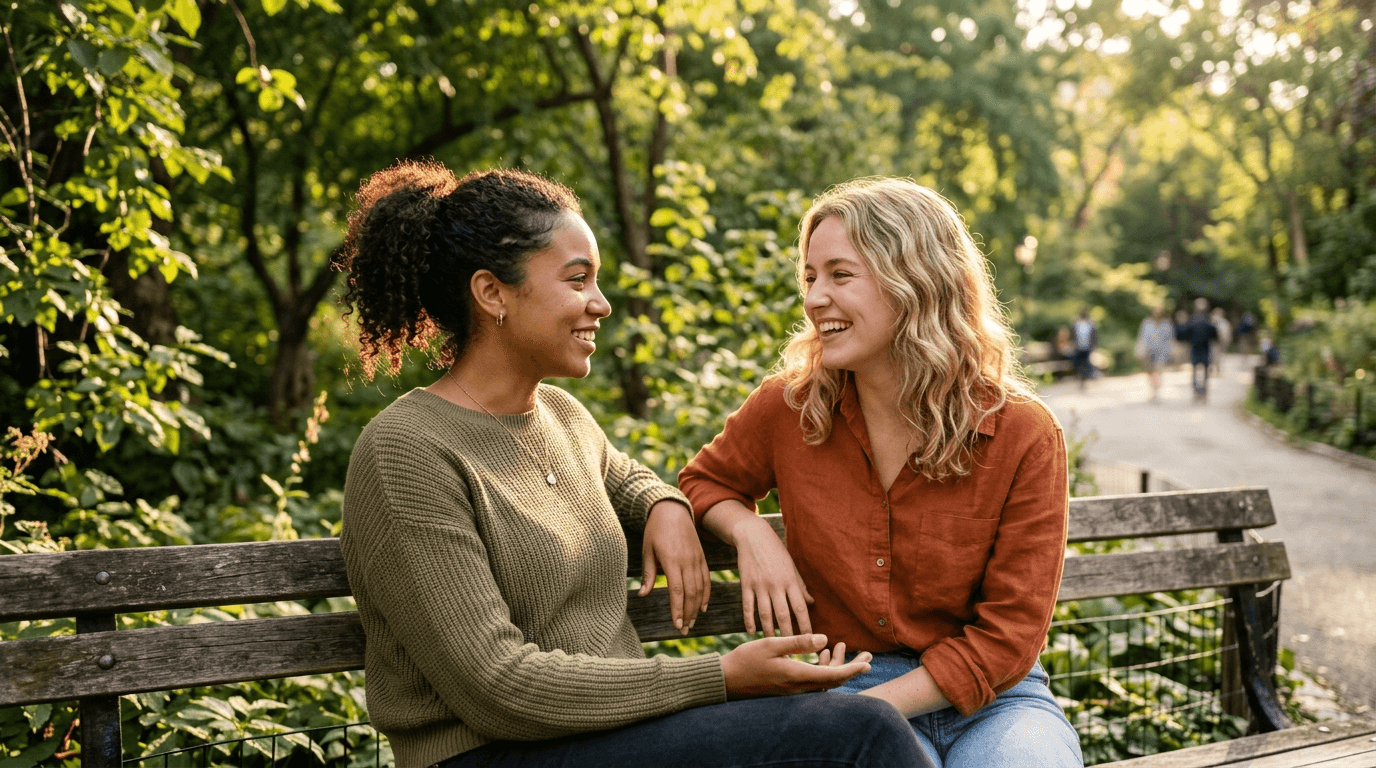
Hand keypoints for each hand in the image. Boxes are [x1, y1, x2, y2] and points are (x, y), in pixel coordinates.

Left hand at [639, 500, 709, 634]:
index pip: (677, 590)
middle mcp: (687, 561)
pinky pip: (706, 579)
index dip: (678, 609)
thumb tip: (643, 595)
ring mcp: (696, 559)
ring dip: (696, 608)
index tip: (677, 625)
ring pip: (700, 588)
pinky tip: (702, 607)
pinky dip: (706, 594)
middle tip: (684, 630)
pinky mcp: (701, 557)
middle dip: (688, 614)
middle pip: (691, 593)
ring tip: (691, 623)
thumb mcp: (647, 550)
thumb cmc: (655, 531)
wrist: (672, 510)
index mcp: (672, 560)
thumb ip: (648, 573)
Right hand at [721, 634, 871, 698]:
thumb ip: (798, 642)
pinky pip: (813, 682)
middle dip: (852, 668)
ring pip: (824, 682)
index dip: (852, 669)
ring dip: (837, 667)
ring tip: (845, 648)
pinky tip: (822, 654)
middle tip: (868, 657)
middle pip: (833, 681)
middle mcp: (798, 687)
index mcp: (796, 676)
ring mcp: (793, 691)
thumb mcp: (771, 644)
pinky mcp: (788, 690)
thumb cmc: (746, 660)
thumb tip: (824, 639)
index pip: (833, 675)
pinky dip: (823, 669)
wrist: (726, 680)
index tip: (868, 663)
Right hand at [733, 514, 812, 636]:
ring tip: (774, 644)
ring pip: (765, 613)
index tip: (811, 640)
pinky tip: (752, 632)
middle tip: (793, 652)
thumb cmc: (776, 552)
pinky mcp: (746, 584)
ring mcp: (760, 585)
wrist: (753, 536)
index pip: (800, 607)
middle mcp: (776, 584)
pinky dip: (749, 620)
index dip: (806, 625)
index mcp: (790, 580)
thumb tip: (811, 603)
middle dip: (789, 635)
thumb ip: (800, 586)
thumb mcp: (791, 567)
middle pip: (783, 615)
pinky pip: (747, 606)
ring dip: (770, 631)